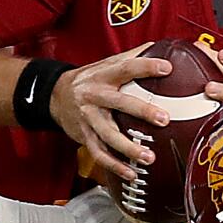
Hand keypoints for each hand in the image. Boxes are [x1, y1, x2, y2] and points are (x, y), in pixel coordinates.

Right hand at [51, 44, 173, 181]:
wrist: (55, 96)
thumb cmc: (89, 79)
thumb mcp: (106, 64)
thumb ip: (131, 58)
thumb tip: (162, 48)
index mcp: (102, 75)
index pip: (126, 67)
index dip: (146, 66)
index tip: (167, 68)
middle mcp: (94, 96)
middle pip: (119, 103)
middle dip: (142, 111)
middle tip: (163, 119)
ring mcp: (88, 118)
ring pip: (108, 135)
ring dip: (129, 148)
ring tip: (149, 157)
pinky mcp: (84, 136)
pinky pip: (100, 154)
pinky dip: (115, 166)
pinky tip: (131, 174)